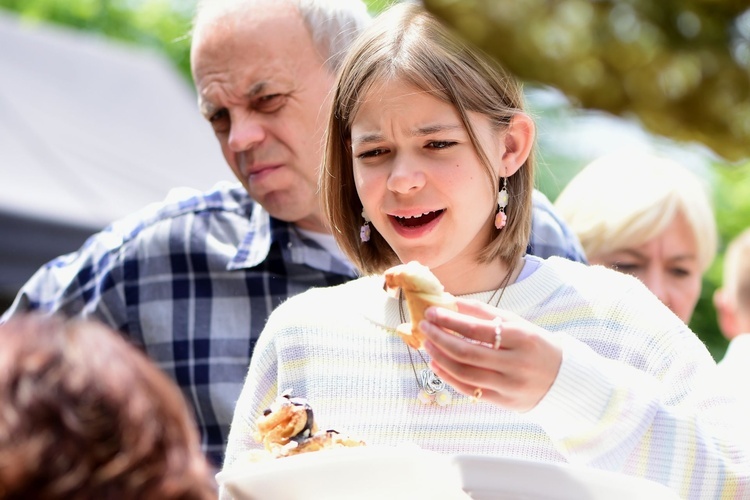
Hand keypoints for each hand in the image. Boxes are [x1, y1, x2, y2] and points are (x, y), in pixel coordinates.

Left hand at [420, 298, 561, 411]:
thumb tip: (450, 302)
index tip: (431, 312)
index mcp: (522, 337)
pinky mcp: (504, 402)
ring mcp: (510, 385)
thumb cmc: (535, 345)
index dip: (450, 320)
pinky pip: (470, 390)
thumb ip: (484, 313)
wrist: (564, 378)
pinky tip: (437, 364)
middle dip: (440, 338)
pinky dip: (449, 377)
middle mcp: (516, 363)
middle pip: (467, 352)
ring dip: (440, 358)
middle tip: (424, 327)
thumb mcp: (516, 323)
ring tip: (427, 345)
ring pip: (465, 373)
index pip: (476, 329)